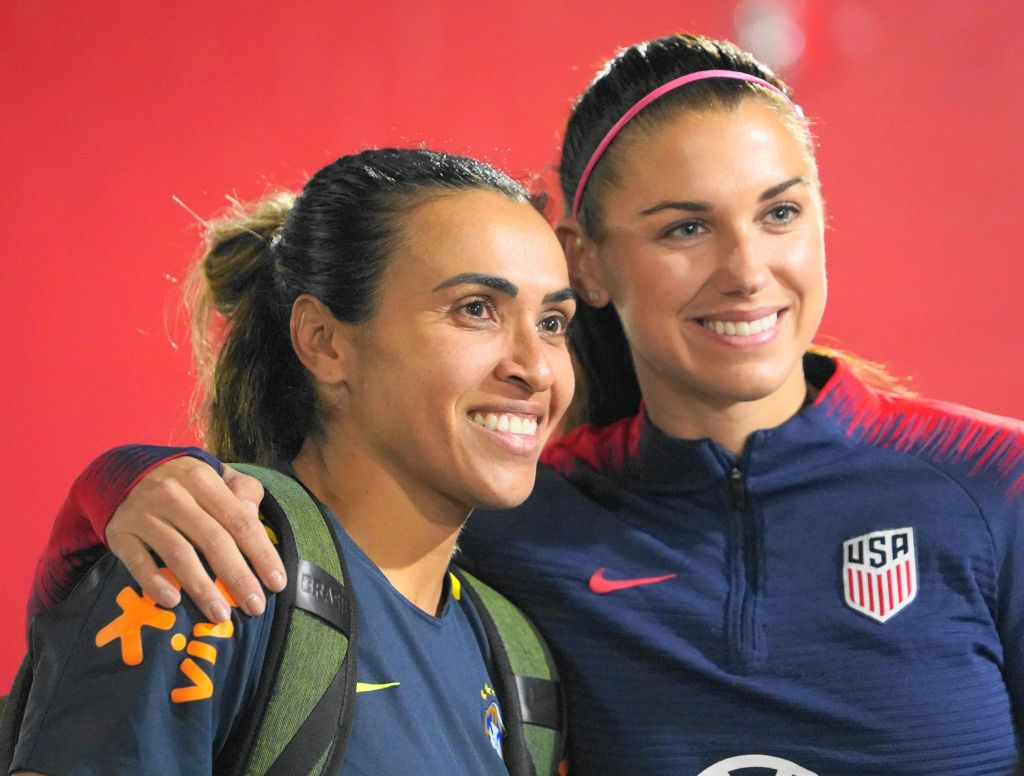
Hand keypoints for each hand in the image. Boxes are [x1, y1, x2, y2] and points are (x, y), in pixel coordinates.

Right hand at [105, 457, 285, 621]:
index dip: (261, 553)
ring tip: (220, 614)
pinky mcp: (120, 533)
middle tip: (255, 606)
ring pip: (179, 554)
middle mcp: (174, 494)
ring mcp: (144, 514)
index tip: (277, 583)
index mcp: (203, 480)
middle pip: (213, 540)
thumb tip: (254, 517)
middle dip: (238, 577)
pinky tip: (172, 602)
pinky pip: (138, 562)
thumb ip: (243, 492)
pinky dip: (155, 582)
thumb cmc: (184, 482)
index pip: (240, 520)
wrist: (120, 472)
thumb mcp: (216, 476)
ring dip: (202, 587)